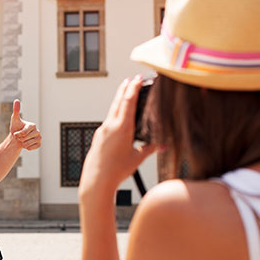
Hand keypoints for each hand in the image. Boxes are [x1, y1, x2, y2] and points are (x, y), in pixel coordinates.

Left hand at [9, 99, 41, 150]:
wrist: (17, 138)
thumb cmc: (16, 128)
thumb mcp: (14, 119)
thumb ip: (16, 110)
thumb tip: (17, 100)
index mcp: (32, 125)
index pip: (24, 132)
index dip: (17, 134)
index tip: (15, 133)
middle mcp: (37, 131)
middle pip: (25, 138)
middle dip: (19, 139)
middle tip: (19, 136)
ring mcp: (39, 138)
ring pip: (28, 144)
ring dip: (22, 143)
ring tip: (22, 140)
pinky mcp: (39, 144)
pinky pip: (31, 148)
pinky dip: (27, 147)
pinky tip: (26, 143)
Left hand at [79, 77, 156, 196]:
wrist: (96, 180)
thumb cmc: (116, 171)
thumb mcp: (137, 158)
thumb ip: (150, 149)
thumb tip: (163, 145)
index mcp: (122, 128)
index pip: (128, 101)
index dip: (133, 88)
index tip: (137, 78)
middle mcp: (110, 126)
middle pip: (118, 101)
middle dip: (125, 88)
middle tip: (131, 79)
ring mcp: (102, 130)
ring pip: (112, 110)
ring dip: (119, 100)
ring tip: (124, 92)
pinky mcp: (98, 136)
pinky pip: (108, 120)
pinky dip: (115, 113)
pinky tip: (119, 115)